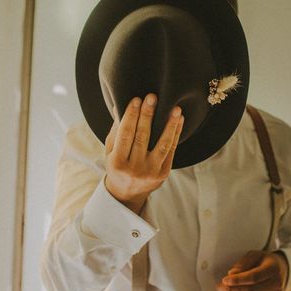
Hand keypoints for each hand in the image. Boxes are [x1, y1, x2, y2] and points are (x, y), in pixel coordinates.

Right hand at [103, 93, 183, 213]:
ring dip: (170, 125)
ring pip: (162, 144)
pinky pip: (171, 150)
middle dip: (148, 115)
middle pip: (143, 137)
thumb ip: (115, 130)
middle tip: (153, 97)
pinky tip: (179, 120)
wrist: (128, 193)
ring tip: (175, 109)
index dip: (131, 116)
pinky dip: (176, 134)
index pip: (125, 135)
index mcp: (117, 162)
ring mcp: (150, 172)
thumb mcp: (110, 151)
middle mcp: (134, 168)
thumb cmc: (117, 165)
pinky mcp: (163, 173)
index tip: (136, 99)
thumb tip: (120, 105)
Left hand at [216, 250, 288, 290]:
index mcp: (273, 269)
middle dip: (233, 290)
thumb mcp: (254, 255)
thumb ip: (243, 263)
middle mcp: (277, 284)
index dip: (237, 280)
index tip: (224, 280)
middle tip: (220, 287)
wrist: (282, 270)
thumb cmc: (265, 261)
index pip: (253, 277)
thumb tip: (231, 274)